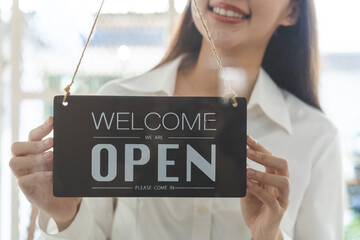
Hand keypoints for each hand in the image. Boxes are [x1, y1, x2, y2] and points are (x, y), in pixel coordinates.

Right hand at [9, 116, 81, 230]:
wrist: (67, 205)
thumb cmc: (66, 181)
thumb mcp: (68, 163)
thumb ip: (69, 152)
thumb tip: (81, 136)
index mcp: (36, 153)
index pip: (32, 136)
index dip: (41, 127)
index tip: (53, 120)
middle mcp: (28, 163)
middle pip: (16, 147)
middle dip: (34, 142)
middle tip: (52, 142)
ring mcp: (26, 177)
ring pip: (15, 162)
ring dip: (34, 157)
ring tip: (51, 156)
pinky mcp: (28, 192)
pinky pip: (23, 182)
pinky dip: (37, 176)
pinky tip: (51, 174)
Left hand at [240, 135, 289, 239]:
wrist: (259, 230)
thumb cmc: (255, 207)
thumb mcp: (247, 188)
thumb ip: (244, 175)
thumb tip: (237, 159)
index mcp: (274, 177)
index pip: (271, 157)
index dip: (260, 146)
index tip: (247, 138)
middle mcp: (281, 186)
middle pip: (282, 165)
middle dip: (265, 156)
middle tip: (248, 152)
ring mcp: (281, 199)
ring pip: (283, 182)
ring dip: (264, 174)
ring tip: (248, 172)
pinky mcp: (277, 212)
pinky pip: (273, 201)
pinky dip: (260, 191)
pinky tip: (249, 186)